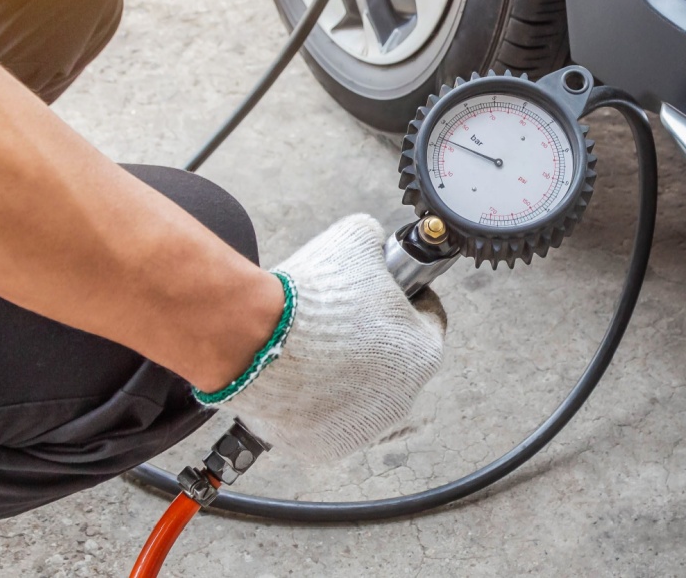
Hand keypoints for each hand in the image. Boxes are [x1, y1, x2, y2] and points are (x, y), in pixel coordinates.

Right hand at [197, 214, 445, 461]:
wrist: (257, 338)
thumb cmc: (314, 296)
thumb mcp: (358, 239)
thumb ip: (375, 242)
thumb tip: (373, 242)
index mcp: (424, 353)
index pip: (427, 321)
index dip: (407, 300)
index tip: (386, 293)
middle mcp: (402, 400)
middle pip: (395, 363)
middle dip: (373, 342)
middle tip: (341, 320)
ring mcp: (363, 429)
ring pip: (361, 397)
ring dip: (345, 376)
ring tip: (313, 349)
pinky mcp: (326, 447)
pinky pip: (326, 422)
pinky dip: (314, 404)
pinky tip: (298, 379)